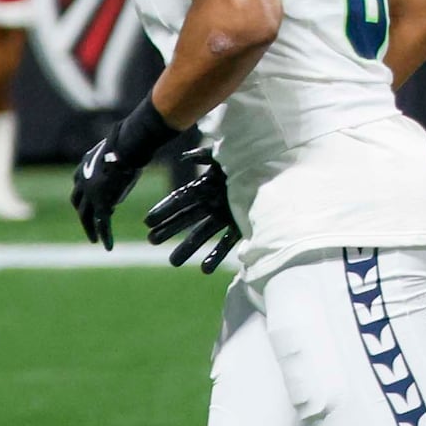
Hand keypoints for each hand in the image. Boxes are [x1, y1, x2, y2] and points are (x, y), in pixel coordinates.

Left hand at [69, 100, 182, 249]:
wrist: (128, 146)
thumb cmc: (130, 140)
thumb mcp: (123, 144)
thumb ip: (125, 146)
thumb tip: (140, 133)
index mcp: (84, 165)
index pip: (79, 184)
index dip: (84, 195)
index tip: (89, 202)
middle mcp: (82, 180)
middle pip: (78, 202)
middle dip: (82, 214)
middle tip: (87, 225)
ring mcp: (90, 193)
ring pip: (86, 216)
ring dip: (90, 229)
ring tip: (94, 240)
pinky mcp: (100, 203)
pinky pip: (101, 223)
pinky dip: (104, 235)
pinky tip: (107, 247)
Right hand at [143, 146, 240, 272]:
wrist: (278, 171)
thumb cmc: (251, 158)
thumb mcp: (225, 155)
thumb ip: (205, 156)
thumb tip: (185, 158)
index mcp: (206, 186)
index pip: (180, 200)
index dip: (164, 210)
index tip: (147, 222)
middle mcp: (213, 203)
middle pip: (186, 218)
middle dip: (169, 229)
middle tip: (151, 240)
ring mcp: (226, 216)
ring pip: (202, 234)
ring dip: (188, 248)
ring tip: (173, 262)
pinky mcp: (242, 226)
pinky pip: (227, 243)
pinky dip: (216, 255)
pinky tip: (205, 270)